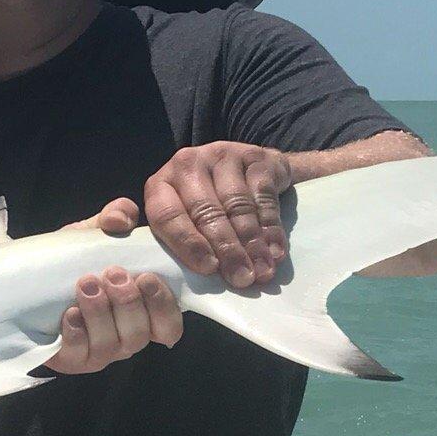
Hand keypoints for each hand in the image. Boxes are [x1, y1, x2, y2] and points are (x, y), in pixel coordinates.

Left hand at [43, 196, 180, 371]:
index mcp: (141, 313)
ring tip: (86, 283)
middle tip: (113, 273)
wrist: (29, 276)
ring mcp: (97, 352)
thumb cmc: (75, 260)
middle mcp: (124, 337)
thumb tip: (120, 218)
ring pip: (111, 346)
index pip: (168, 326)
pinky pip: (78, 354)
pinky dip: (76, 332)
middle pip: (140, 336)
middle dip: (129, 303)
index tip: (147, 277)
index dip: (163, 307)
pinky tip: (69, 312)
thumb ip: (115, 218)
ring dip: (101, 313)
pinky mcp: (68, 360)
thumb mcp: (96, 235)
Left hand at [143, 144, 291, 287]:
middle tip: (242, 278)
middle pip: (205, 212)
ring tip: (262, 271)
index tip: (209, 269)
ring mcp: (221, 156)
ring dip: (252, 243)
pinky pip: (263, 196)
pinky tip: (275, 251)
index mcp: (161, 184)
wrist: (251, 171)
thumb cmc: (211, 207)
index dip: (188, 243)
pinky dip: (271, 227)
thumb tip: (194, 279)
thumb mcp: (186, 221)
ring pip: (237, 205)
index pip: (167, 215)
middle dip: (227, 249)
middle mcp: (186, 164)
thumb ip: (183, 244)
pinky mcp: (254, 156)